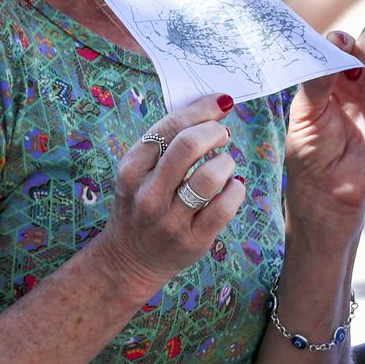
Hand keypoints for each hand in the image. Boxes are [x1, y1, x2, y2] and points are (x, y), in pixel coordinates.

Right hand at [89, 93, 243, 299]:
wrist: (128, 259)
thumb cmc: (138, 204)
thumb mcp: (137, 173)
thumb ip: (164, 144)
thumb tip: (209, 106)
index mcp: (131, 169)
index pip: (168, 127)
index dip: (200, 110)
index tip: (219, 104)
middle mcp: (147, 193)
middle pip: (188, 145)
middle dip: (215, 131)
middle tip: (222, 135)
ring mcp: (170, 219)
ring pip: (209, 176)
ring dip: (226, 161)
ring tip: (224, 163)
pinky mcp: (193, 240)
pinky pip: (224, 207)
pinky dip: (236, 190)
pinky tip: (233, 186)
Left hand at [285, 21, 364, 245]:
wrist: (328, 185)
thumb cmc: (309, 147)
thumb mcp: (305, 111)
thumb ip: (318, 78)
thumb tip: (336, 43)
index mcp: (335, 71)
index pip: (348, 38)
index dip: (347, 38)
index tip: (340, 50)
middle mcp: (363, 76)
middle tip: (361, 65)